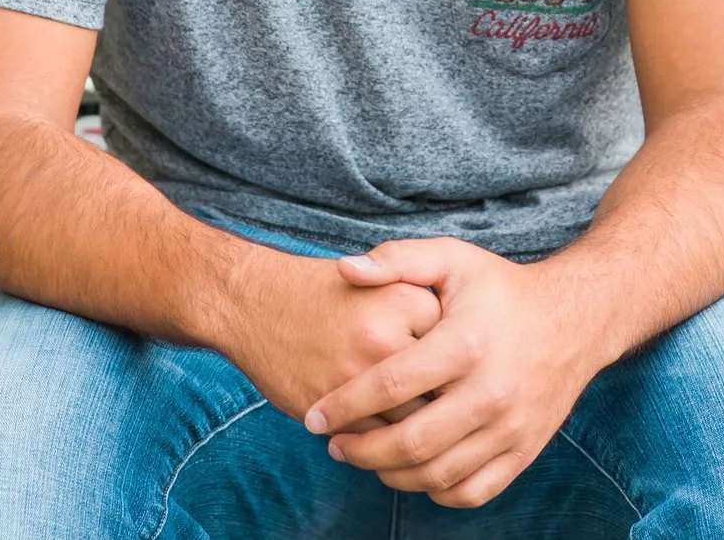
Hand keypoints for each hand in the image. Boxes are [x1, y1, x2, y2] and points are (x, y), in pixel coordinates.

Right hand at [212, 248, 442, 426]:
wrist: (255, 303)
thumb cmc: (327, 294)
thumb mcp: (382, 279)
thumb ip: (426, 309)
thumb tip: (468, 361)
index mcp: (407, 299)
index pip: (459, 348)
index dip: (463, 367)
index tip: (461, 374)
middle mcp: (386, 337)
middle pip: (442, 390)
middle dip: (449, 407)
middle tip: (450, 411)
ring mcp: (357, 376)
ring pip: (413, 424)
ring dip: (420, 433)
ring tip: (423, 430)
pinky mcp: (332, 408)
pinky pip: (377, 441)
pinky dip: (386, 445)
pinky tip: (384, 436)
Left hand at [304, 238, 612, 507]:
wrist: (575, 320)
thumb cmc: (502, 291)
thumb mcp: (454, 260)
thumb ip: (398, 260)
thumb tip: (344, 268)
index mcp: (466, 344)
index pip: (390, 386)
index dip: (344, 405)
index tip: (316, 416)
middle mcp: (491, 391)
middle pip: (411, 442)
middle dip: (361, 450)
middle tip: (333, 444)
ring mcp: (511, 428)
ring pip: (438, 474)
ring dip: (390, 474)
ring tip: (365, 457)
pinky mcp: (524, 451)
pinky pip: (472, 491)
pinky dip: (435, 491)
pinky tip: (412, 471)